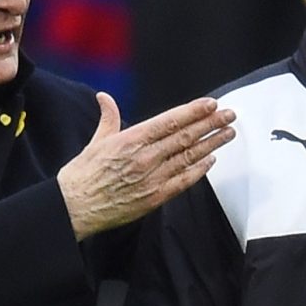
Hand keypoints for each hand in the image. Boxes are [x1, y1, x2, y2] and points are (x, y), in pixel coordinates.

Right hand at [57, 92, 235, 240]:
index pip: (170, 121)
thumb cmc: (83, 175)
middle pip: (185, 137)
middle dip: (210, 124)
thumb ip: (108, 118)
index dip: (193, 112)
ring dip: (211, 144)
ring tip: (227, 133)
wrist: (75, 207)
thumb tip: (105, 98)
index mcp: (131, 139)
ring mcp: (152, 178)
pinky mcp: (154, 197)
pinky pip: (183, 181)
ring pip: (188, 157)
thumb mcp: (96, 141)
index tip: (211, 104)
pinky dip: (198, 170)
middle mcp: (145, 157)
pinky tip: (211, 160)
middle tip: (229, 115)